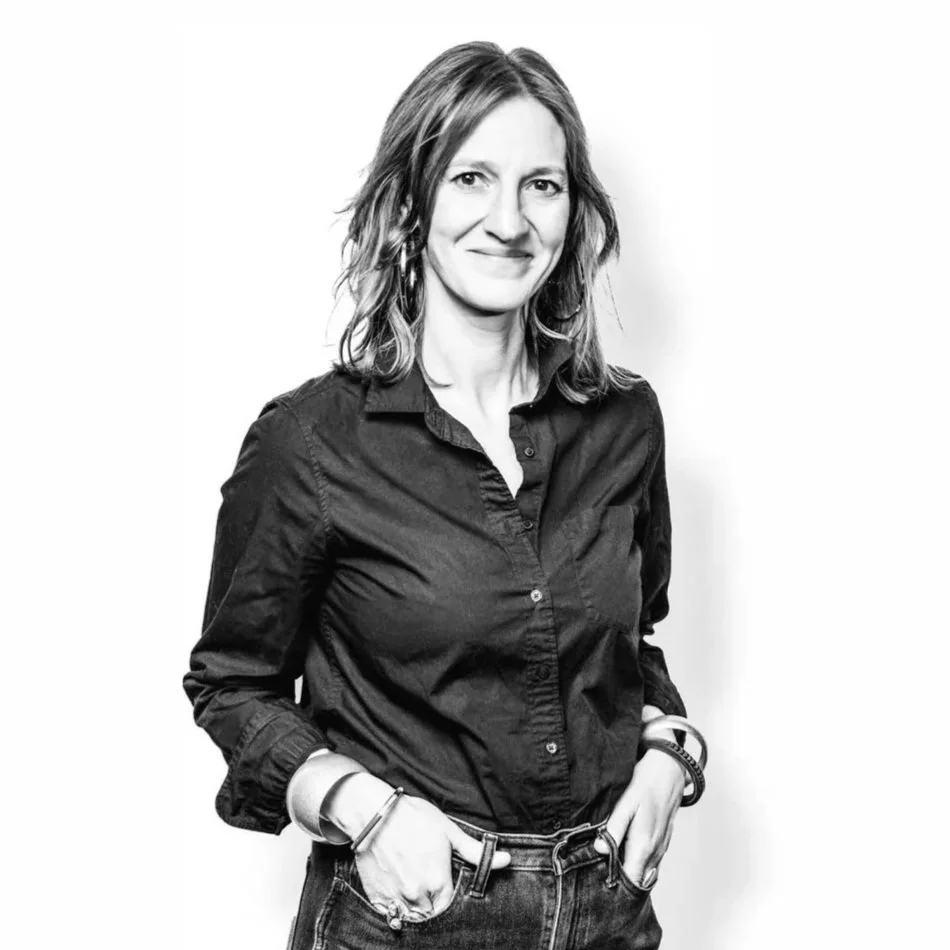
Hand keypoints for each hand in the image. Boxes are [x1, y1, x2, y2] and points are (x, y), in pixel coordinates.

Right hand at [330, 776, 510, 918]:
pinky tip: (398, 890)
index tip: (445, 888)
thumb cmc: (413, 818)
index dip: (449, 899)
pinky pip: (390, 915)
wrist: (373, 813)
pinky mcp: (376, 898)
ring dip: (416, 908)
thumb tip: (506, 860)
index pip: (450, 908)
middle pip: (431, 915)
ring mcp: (395, 899)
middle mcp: (417, 896)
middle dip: (433, 904)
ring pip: (412, 917)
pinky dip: (395, 909)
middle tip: (429, 886)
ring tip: (415, 887)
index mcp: (437, 882)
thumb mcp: (448, 830)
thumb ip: (475, 852)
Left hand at [593, 749, 685, 886]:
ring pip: (646, 872)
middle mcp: (655, 851)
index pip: (632, 880)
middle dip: (622, 881)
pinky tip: (626, 853)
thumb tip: (598, 850)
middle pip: (638, 880)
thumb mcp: (625, 804)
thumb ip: (613, 829)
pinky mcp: (664, 842)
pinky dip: (639, 864)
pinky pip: (651, 862)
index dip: (617, 885)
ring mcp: (662, 848)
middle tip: (602, 872)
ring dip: (630, 872)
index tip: (600, 881)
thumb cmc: (646, 784)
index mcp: (644, 845)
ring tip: (611, 863)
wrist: (669, 771)